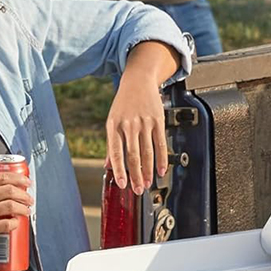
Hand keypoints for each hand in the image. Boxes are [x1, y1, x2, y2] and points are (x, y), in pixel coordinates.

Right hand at [0, 173, 32, 256]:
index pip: (1, 177)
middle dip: (24, 194)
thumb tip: (5, 190)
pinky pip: (6, 224)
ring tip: (26, 211)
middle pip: (8, 190)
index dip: (18, 178)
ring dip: (23, 209)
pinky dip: (15, 223)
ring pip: (10, 206)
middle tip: (29, 199)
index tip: (27, 182)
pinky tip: (16, 224)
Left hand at [107, 42, 178, 193]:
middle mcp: (128, 125)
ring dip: (148, 171)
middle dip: (136, 175)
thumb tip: (109, 166)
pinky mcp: (157, 121)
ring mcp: (144, 123)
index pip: (115, 153)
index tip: (122, 184)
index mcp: (113, 126)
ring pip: (147, 152)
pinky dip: (161, 159)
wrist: (138, 80)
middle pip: (133, 156)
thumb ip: (112, 145)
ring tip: (148, 183)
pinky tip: (161, 170)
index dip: (119, 170)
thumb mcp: (112, 121)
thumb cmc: (124, 103)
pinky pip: (160, 144)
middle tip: (138, 189)